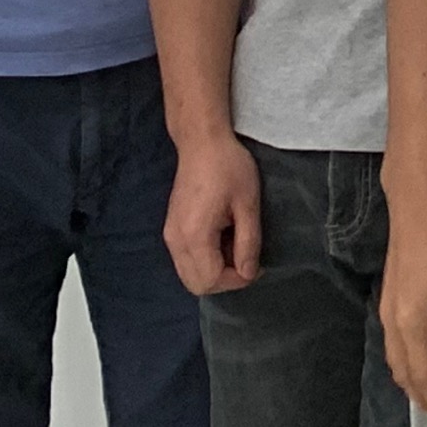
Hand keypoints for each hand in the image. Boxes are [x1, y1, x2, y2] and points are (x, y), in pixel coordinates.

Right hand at [163, 133, 263, 294]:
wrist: (202, 143)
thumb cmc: (228, 167)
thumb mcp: (247, 204)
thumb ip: (248, 242)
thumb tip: (249, 273)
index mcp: (194, 236)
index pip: (210, 280)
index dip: (237, 279)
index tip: (256, 264)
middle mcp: (175, 241)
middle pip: (196, 284)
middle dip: (225, 279)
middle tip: (246, 257)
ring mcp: (170, 235)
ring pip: (189, 274)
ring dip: (215, 269)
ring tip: (235, 243)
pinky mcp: (171, 229)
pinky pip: (185, 259)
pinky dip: (205, 259)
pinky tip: (222, 236)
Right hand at [381, 188, 426, 418]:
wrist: (416, 202)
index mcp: (411, 322)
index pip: (422, 375)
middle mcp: (392, 321)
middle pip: (403, 373)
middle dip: (426, 394)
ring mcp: (388, 308)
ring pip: (397, 358)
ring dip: (418, 376)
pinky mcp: (392, 296)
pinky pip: (397, 341)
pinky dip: (413, 356)